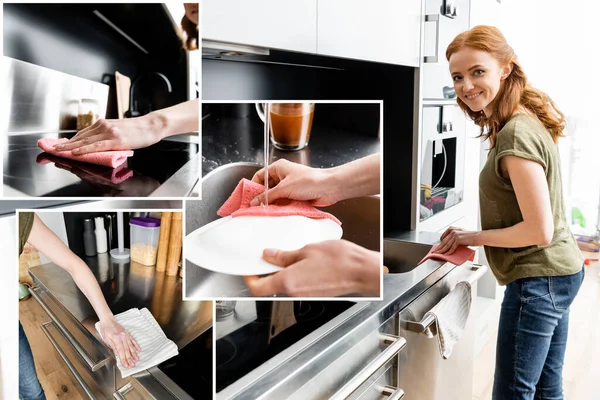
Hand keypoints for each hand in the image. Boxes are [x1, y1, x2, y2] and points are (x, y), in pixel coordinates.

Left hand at [53, 114, 166, 153]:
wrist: (151, 126)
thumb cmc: (138, 130)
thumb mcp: (120, 130)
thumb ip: (108, 136)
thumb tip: (98, 145)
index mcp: (104, 123)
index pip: (83, 133)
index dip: (71, 140)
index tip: (61, 145)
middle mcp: (104, 126)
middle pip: (81, 136)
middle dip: (66, 143)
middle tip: (53, 148)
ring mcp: (109, 132)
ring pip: (85, 141)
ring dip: (70, 147)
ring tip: (59, 151)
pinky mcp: (115, 139)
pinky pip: (96, 145)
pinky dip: (84, 149)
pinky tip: (76, 152)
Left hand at [99, 317, 140, 367]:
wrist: (108, 320)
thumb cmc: (105, 328)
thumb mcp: (106, 338)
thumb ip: (113, 346)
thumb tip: (117, 354)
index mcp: (117, 338)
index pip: (121, 351)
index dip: (123, 359)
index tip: (125, 365)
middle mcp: (123, 337)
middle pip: (127, 350)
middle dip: (129, 359)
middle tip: (132, 365)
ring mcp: (126, 335)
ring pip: (131, 346)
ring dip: (134, 354)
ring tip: (137, 360)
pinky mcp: (127, 334)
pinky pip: (133, 340)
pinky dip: (136, 346)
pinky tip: (138, 350)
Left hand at [243, 240, 380, 296]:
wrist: (363, 271)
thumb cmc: (340, 260)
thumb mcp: (307, 250)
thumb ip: (284, 255)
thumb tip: (269, 255)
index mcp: (288, 281)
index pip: (257, 287)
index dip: (249, 278)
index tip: (248, 268)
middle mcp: (295, 292)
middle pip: (270, 286)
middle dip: (266, 272)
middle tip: (267, 256)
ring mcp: (306, 294)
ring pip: (285, 285)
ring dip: (282, 272)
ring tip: (289, 254)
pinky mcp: (315, 293)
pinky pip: (298, 284)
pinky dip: (295, 274)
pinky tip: (304, 260)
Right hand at [249, 159, 338, 206]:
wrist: (329, 188)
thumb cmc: (309, 181)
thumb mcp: (284, 188)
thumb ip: (267, 196)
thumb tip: (254, 202)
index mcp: (278, 168)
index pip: (260, 176)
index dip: (253, 186)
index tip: (248, 197)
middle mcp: (283, 176)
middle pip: (266, 188)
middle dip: (261, 198)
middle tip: (254, 208)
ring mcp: (289, 187)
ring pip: (275, 197)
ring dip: (271, 204)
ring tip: (264, 212)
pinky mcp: (295, 196)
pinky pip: (283, 203)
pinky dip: (279, 208)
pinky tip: (275, 214)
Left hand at [436, 227, 480, 254]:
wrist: (479, 237)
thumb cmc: (472, 237)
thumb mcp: (462, 235)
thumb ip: (455, 238)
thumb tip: (450, 246)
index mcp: (454, 229)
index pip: (444, 237)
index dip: (440, 243)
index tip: (437, 247)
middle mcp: (453, 231)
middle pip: (444, 241)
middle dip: (439, 247)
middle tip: (435, 251)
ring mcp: (455, 235)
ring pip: (446, 245)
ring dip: (441, 251)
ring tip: (438, 254)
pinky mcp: (458, 239)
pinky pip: (452, 247)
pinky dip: (448, 252)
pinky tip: (446, 255)